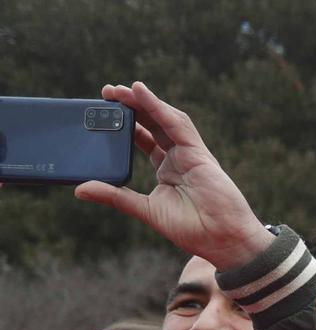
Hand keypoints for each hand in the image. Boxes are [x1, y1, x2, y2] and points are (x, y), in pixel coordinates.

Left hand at [74, 82, 270, 270]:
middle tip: (106, 93)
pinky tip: (141, 93)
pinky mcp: (199, 153)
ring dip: (142, 102)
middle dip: (131, 106)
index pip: (143, 138)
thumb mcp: (144, 210)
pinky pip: (175, 124)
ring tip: (120, 89)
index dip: (126, 124)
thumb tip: (80, 189)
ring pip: (164, 119)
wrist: (221, 240)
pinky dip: (158, 107)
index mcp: (167, 170)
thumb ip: (115, 196)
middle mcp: (178, 157)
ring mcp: (189, 153)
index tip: (103, 113)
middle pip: (152, 123)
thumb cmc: (192, 230)